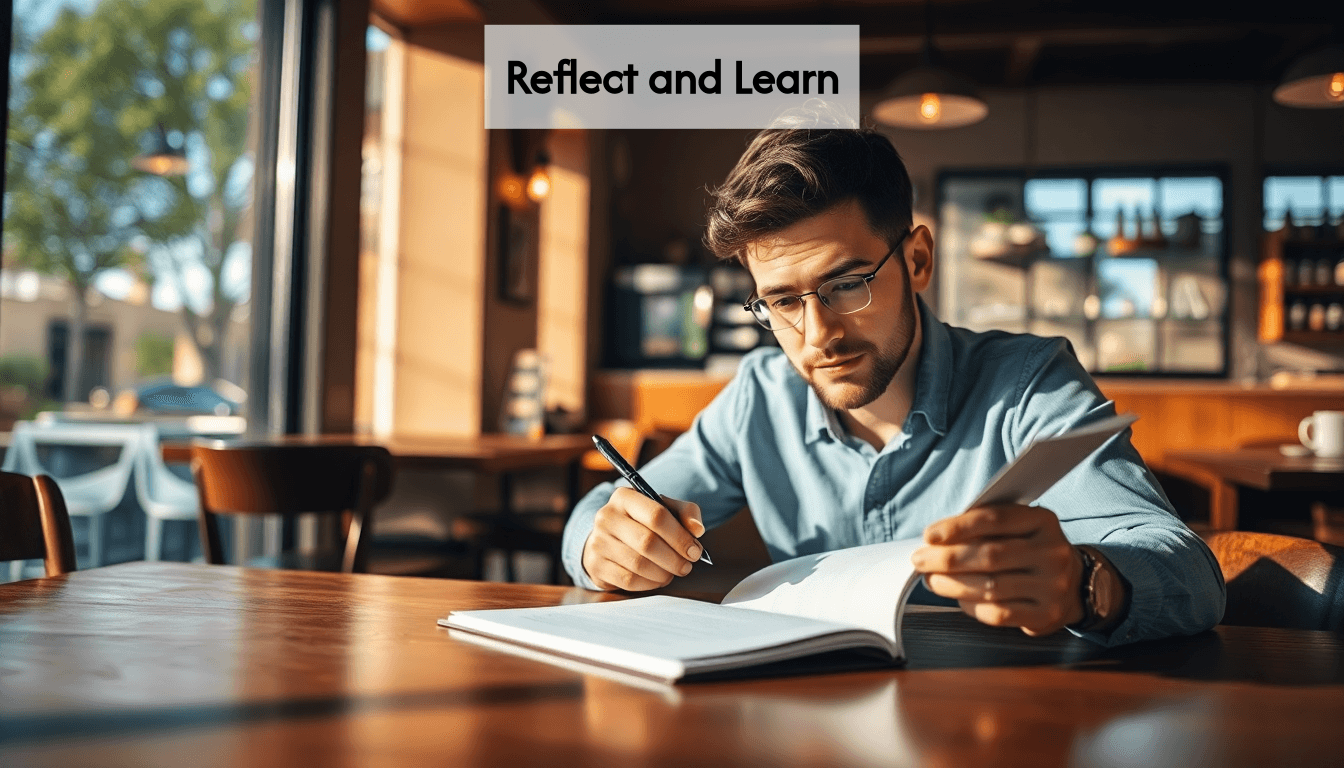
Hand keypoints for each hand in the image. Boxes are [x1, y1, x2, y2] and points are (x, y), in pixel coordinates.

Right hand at [581, 487, 704, 590]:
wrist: (608, 538)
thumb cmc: (641, 522)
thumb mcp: (664, 508)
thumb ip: (685, 512)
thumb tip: (697, 530)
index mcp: (624, 497)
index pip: (657, 515)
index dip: (680, 537)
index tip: (695, 550)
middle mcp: (606, 517)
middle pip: (648, 542)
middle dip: (674, 558)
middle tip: (686, 566)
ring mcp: (598, 542)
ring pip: (639, 564)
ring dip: (663, 573)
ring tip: (673, 572)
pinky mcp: (595, 565)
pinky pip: (628, 580)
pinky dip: (649, 583)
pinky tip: (657, 579)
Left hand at [912, 504, 1084, 635]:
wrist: (1074, 583)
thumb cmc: (1029, 550)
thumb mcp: (1017, 528)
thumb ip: (984, 528)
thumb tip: (936, 541)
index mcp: (1043, 521)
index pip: (995, 519)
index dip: (958, 527)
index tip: (929, 535)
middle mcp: (1052, 552)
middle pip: (990, 555)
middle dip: (947, 558)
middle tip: (920, 560)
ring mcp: (1053, 586)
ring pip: (990, 587)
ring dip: (952, 584)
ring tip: (931, 579)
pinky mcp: (1046, 614)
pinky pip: (998, 613)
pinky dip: (971, 606)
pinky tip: (958, 598)